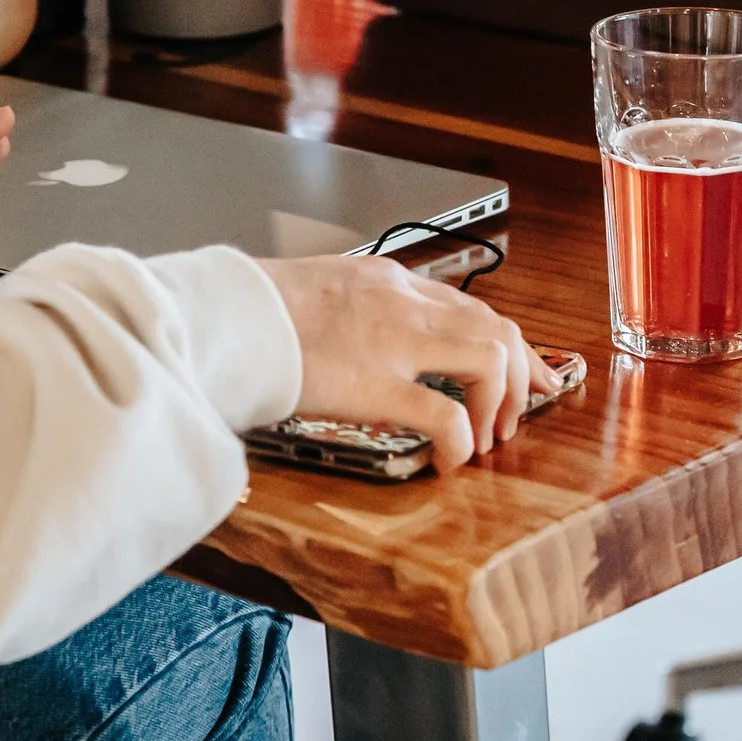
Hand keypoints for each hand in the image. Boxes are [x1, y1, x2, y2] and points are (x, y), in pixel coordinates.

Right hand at [256, 257, 560, 473]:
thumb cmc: (250, 313)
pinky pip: (447, 415)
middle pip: (497, 329)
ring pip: (490, 358)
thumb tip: (368, 353)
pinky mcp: (373, 383)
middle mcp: (401, 303)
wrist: (214, 316)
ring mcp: (392, 340)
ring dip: (500, 403)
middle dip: (522, 375)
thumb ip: (355, 316)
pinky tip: (450, 459)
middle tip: (519, 414)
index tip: (527, 370)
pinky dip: (461, 441)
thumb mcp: (318, 294)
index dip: (508, 344)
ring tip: (488, 437)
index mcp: (386, 280)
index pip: (470, 306)